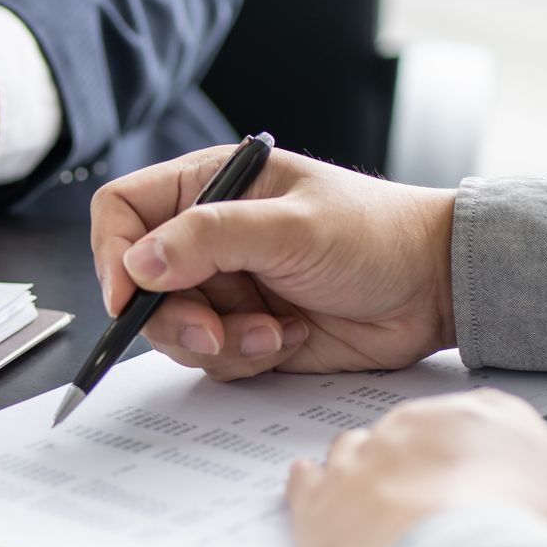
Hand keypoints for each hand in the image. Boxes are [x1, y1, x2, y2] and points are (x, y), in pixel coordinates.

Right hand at [89, 146, 458, 379]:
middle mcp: (207, 238)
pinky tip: (290, 338)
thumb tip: (140, 262)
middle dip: (173, 318)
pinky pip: (213, 359)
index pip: (123, 211)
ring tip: (275, 332)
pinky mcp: (245, 331)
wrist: (433, 289)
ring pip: (173, 330)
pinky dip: (246, 357)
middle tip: (215, 332)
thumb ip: (211, 237)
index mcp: (209, 187)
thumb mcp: (292, 227)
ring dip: (218, 342)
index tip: (128, 295)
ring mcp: (225, 287)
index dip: (113, 254)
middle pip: (139, 285)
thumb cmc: (375, 234)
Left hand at [286, 390, 546, 546]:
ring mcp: (364, 457)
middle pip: (413, 438)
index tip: (481, 487)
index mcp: (490, 417)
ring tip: (379, 518)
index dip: (479, 462)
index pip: (481, 424)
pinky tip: (324, 508)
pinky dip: (314, 494)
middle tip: (434, 515)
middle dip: (420, 473)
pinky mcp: (320, 500)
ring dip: (366, 482)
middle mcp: (419, 424)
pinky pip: (308, 484)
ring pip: (356, 454)